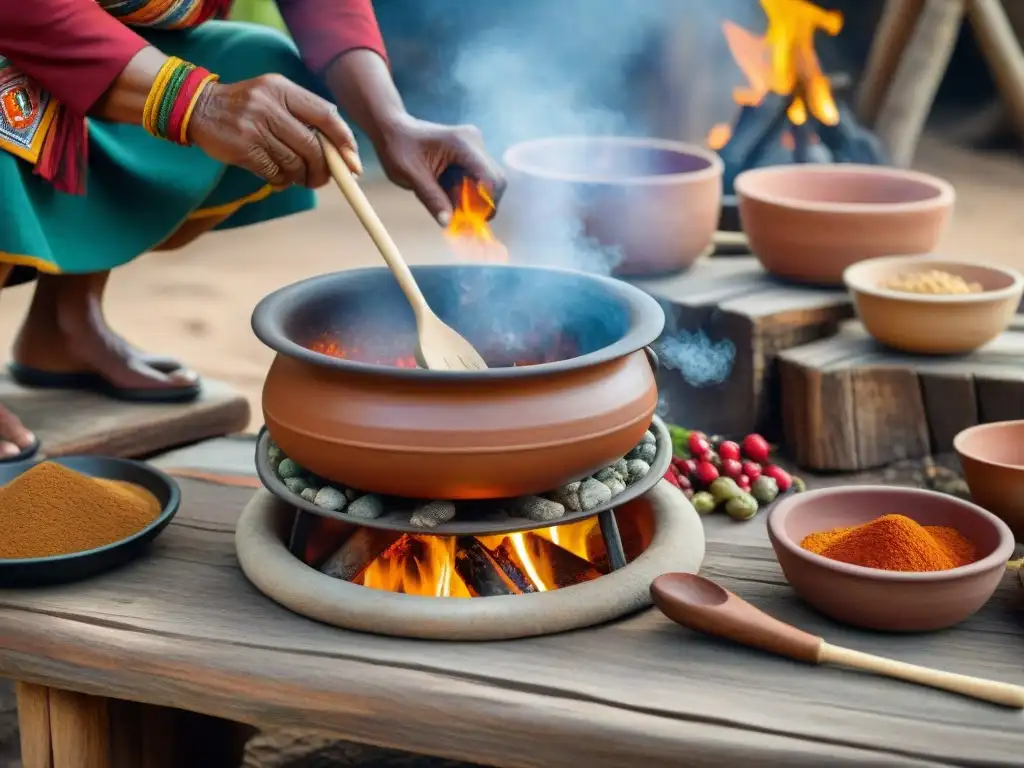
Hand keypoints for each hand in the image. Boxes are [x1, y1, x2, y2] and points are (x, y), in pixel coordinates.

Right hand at [188, 74, 360, 187]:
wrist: (198, 107)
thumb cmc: (247, 106)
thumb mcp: (274, 96)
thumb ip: (304, 113)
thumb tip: (340, 147)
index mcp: (284, 89)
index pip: (326, 115)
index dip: (344, 141)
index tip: (353, 162)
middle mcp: (271, 106)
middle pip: (313, 147)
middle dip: (323, 169)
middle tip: (322, 179)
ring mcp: (256, 127)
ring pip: (295, 163)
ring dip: (300, 177)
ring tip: (297, 177)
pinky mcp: (243, 148)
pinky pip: (275, 172)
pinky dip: (281, 180)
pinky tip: (278, 177)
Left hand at [375, 116, 505, 225]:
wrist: (392, 129)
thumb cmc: (398, 148)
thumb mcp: (411, 176)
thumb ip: (432, 199)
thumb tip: (448, 223)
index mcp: (462, 144)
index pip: (491, 179)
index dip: (487, 205)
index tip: (471, 221)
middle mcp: (474, 142)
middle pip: (495, 182)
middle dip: (481, 205)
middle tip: (460, 219)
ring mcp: (474, 147)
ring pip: (487, 183)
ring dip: (472, 200)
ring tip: (447, 203)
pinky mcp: (470, 153)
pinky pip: (477, 179)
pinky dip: (466, 193)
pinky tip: (447, 193)